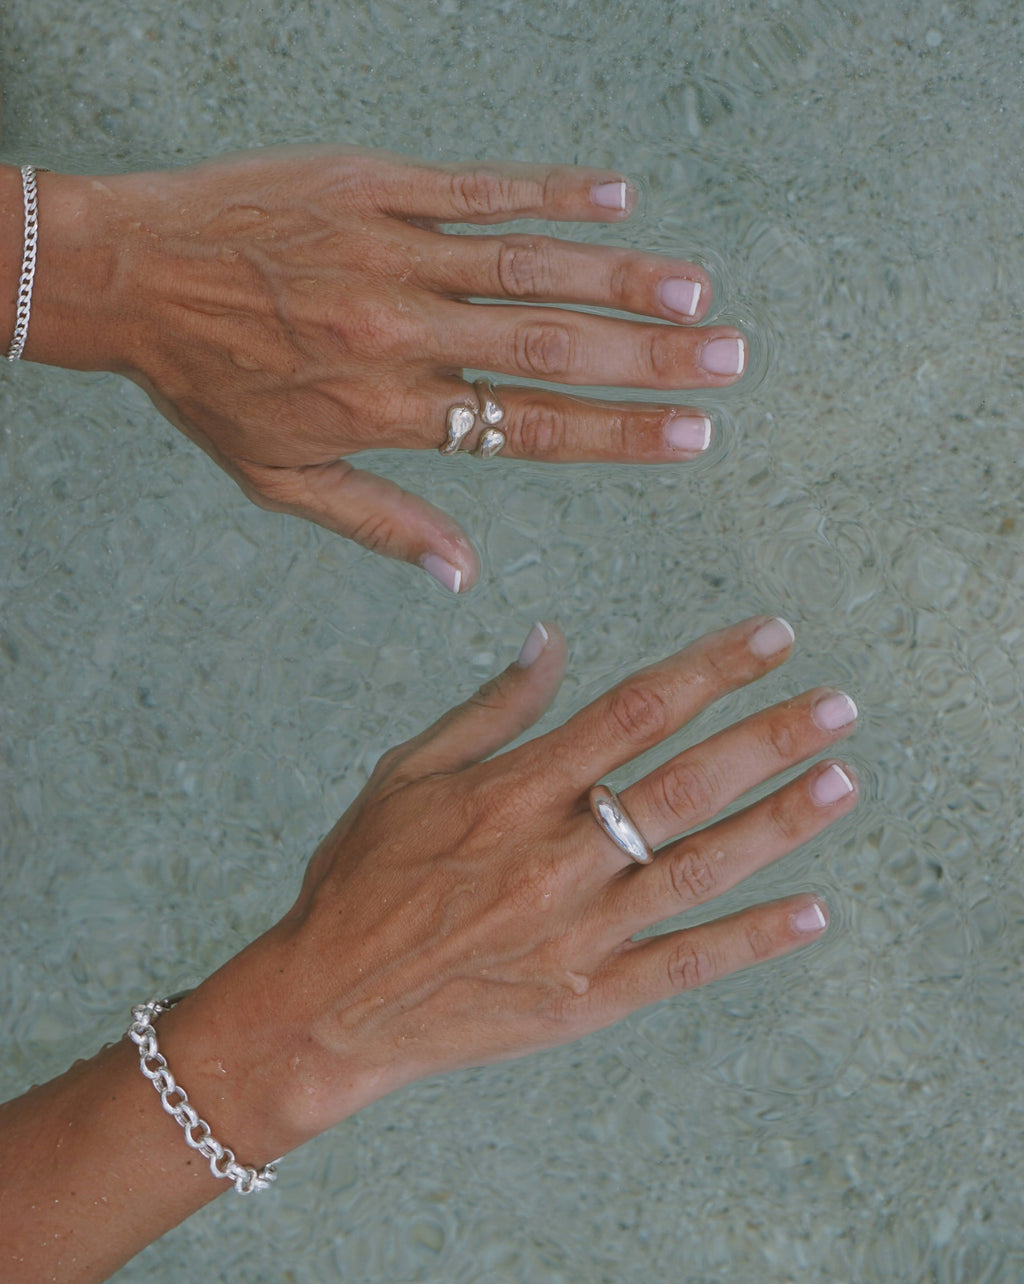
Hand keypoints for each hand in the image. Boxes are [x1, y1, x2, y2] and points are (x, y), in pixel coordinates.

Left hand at [29, 149, 745, 589]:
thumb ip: (381, 525)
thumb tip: (464, 577)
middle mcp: (400, 332)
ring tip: (699, 290)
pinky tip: (619, 192)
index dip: (616, 434)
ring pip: (526, 265)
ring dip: (620, 275)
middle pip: (546, 348)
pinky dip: (551, 189)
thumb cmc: (207, 385)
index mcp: (385, 411)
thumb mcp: (280, 481)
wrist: (130, 274)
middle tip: (731, 359)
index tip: (692, 436)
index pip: (525, 429)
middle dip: (649, 358)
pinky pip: (477, 188)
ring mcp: (391, 252)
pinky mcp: (375, 187)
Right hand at [159, 616, 857, 1160]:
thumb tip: (552, 641)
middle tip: (840, 705)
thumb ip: (489, 710)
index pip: (634, 710)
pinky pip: (683, 965)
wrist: (328, 1005)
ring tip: (843, 781)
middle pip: (685, 783)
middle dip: (769, 738)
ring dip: (780, 824)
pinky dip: (750, 940)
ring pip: (700, 868)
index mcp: (514, 791)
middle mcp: (557, 855)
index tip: (771, 638)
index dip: (711, 669)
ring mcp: (578, 931)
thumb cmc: (360, 878)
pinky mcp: (587, 996)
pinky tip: (812, 913)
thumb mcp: (405, 774)